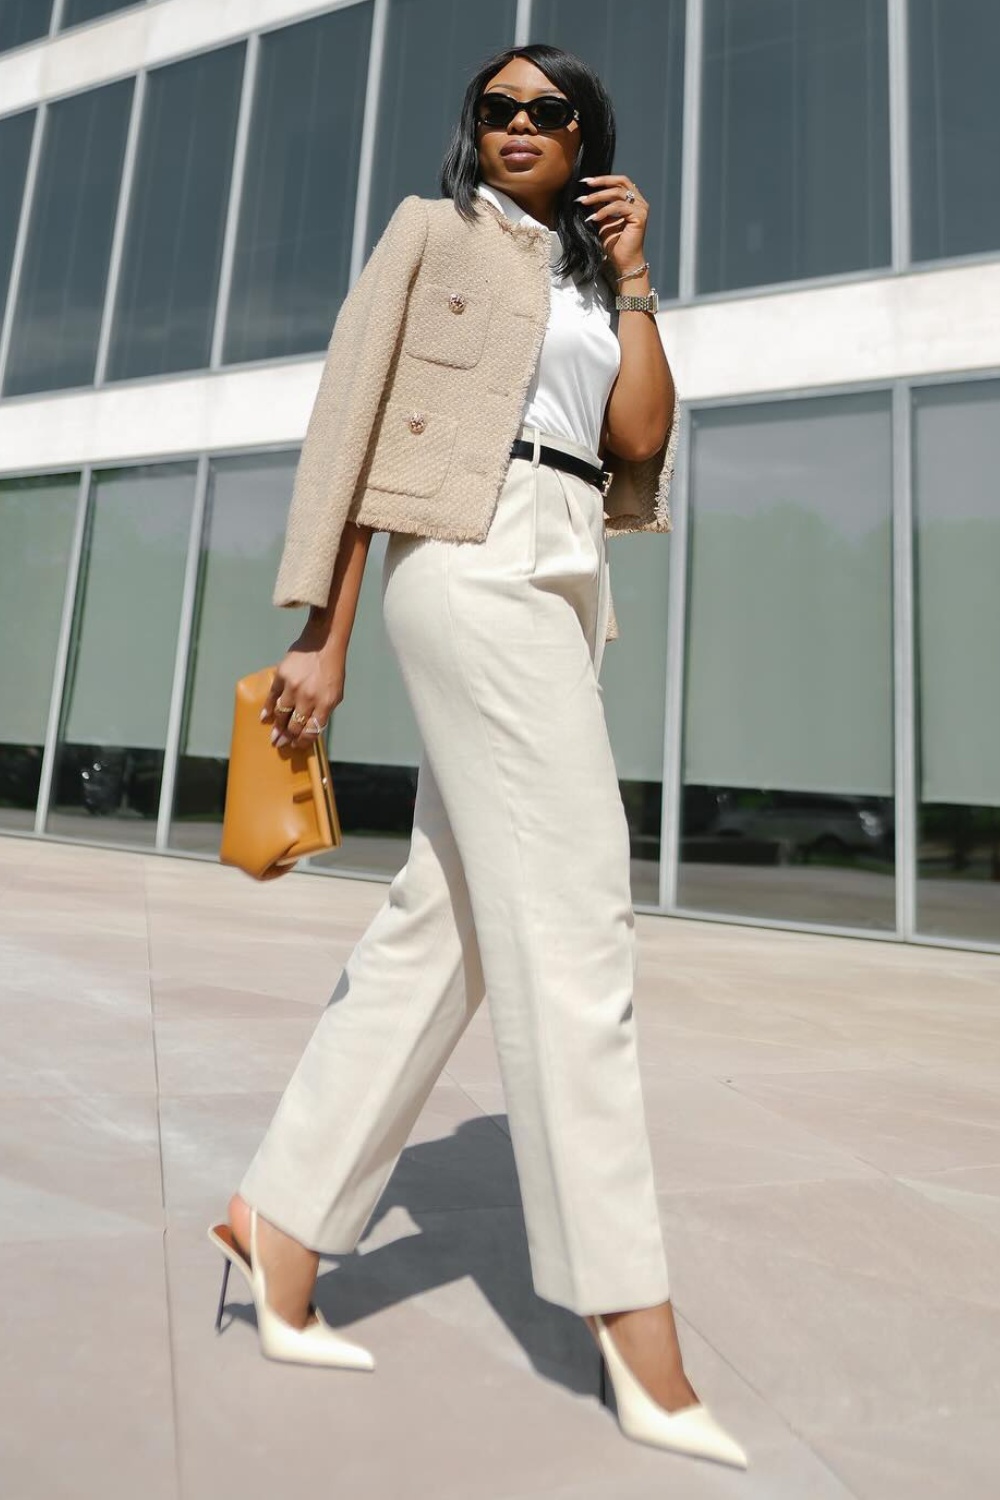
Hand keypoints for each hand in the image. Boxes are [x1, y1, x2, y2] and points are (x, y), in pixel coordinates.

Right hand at [261, 634, 345, 749]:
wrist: (323, 644)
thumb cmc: (332, 670)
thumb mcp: (336, 694)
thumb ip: (324, 711)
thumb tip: (310, 728)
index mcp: (325, 704)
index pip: (311, 731)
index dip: (302, 742)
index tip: (296, 746)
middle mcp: (308, 698)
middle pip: (294, 726)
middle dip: (287, 738)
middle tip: (281, 743)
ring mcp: (293, 687)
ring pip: (281, 714)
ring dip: (277, 727)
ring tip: (274, 736)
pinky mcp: (281, 677)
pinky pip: (272, 697)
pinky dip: (267, 709)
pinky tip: (264, 718)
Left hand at [576, 173, 647, 279]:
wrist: (624, 262)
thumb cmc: (615, 244)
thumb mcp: (603, 221)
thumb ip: (599, 207)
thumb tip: (588, 195)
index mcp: (633, 201)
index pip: (619, 182)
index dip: (603, 179)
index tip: (585, 181)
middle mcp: (640, 202)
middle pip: (621, 182)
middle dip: (602, 181)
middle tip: (586, 184)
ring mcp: (641, 209)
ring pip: (618, 193)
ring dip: (598, 196)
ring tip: (585, 202)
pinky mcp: (639, 217)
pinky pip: (619, 207)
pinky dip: (604, 210)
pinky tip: (594, 217)